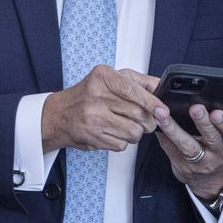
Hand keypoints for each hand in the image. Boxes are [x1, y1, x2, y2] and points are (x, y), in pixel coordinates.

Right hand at [42, 66, 164, 153]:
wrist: (60, 114)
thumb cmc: (88, 95)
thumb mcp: (110, 78)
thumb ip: (137, 81)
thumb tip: (160, 87)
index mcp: (102, 77)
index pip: (133, 90)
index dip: (152, 102)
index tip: (163, 110)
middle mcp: (96, 96)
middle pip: (137, 113)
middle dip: (149, 120)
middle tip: (147, 119)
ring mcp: (93, 118)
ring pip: (133, 132)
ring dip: (137, 132)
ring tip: (129, 125)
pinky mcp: (93, 137)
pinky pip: (122, 145)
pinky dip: (124, 141)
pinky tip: (115, 132)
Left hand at [154, 102, 222, 199]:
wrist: (211, 178)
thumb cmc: (219, 145)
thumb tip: (212, 98)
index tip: (216, 112)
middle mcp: (218, 153)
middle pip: (212, 138)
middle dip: (203, 122)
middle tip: (195, 108)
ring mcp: (200, 162)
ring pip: (188, 145)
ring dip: (174, 129)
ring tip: (164, 115)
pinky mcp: (183, 166)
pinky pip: (171, 149)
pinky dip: (163, 136)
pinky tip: (155, 124)